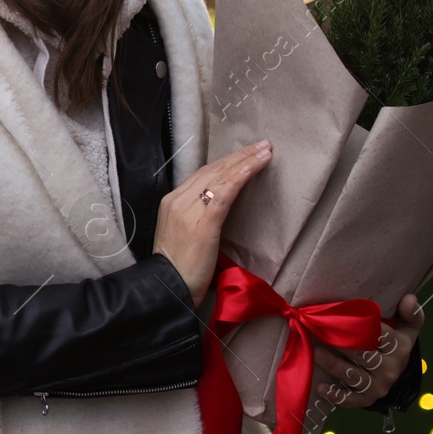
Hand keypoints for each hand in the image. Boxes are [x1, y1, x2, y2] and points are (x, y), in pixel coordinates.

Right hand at [152, 140, 271, 308]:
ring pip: (220, 177)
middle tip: (262, 145)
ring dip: (245, 162)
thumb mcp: (183, 236)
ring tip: (265, 152)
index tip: (245, 154)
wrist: (167, 288)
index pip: (202, 175)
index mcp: (171, 202)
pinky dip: (240, 177)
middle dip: (239, 156)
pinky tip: (254, 167)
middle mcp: (178, 200)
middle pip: (212, 170)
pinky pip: (224, 193)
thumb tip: (217, 208)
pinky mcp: (203, 223)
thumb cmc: (178, 270)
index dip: (226, 162)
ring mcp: (188, 210)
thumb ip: (196, 218)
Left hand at [313, 293, 423, 408]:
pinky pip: (350, 400)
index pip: (381, 336)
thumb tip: (409, 298)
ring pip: (353, 376)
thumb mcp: (406, 329)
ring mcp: (378, 386)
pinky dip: (335, 395)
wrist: (396, 373)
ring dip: (334, 365)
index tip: (343, 316)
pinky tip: (320, 388)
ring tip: (317, 353)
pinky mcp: (366, 399)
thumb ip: (411, 314)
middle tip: (321, 331)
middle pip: (363, 355)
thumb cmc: (394, 344)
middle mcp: (390, 369)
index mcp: (399, 348)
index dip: (363, 326)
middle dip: (342, 344)